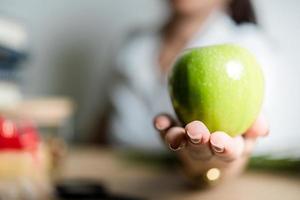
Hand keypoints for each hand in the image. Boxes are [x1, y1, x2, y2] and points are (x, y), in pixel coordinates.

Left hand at [153, 114, 268, 181]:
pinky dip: (162, 127)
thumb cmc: (234, 124)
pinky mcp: (173, 135)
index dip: (224, 148)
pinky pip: (165, 132)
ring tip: (175, 132)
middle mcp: (207, 149)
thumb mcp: (249, 122)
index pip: (230, 151)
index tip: (218, 140)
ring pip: (181, 145)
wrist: (212, 132)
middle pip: (202, 151)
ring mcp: (188, 143)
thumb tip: (262, 128)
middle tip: (195, 131)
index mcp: (229, 147)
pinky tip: (159, 121)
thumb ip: (256, 120)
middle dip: (198, 143)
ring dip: (177, 139)